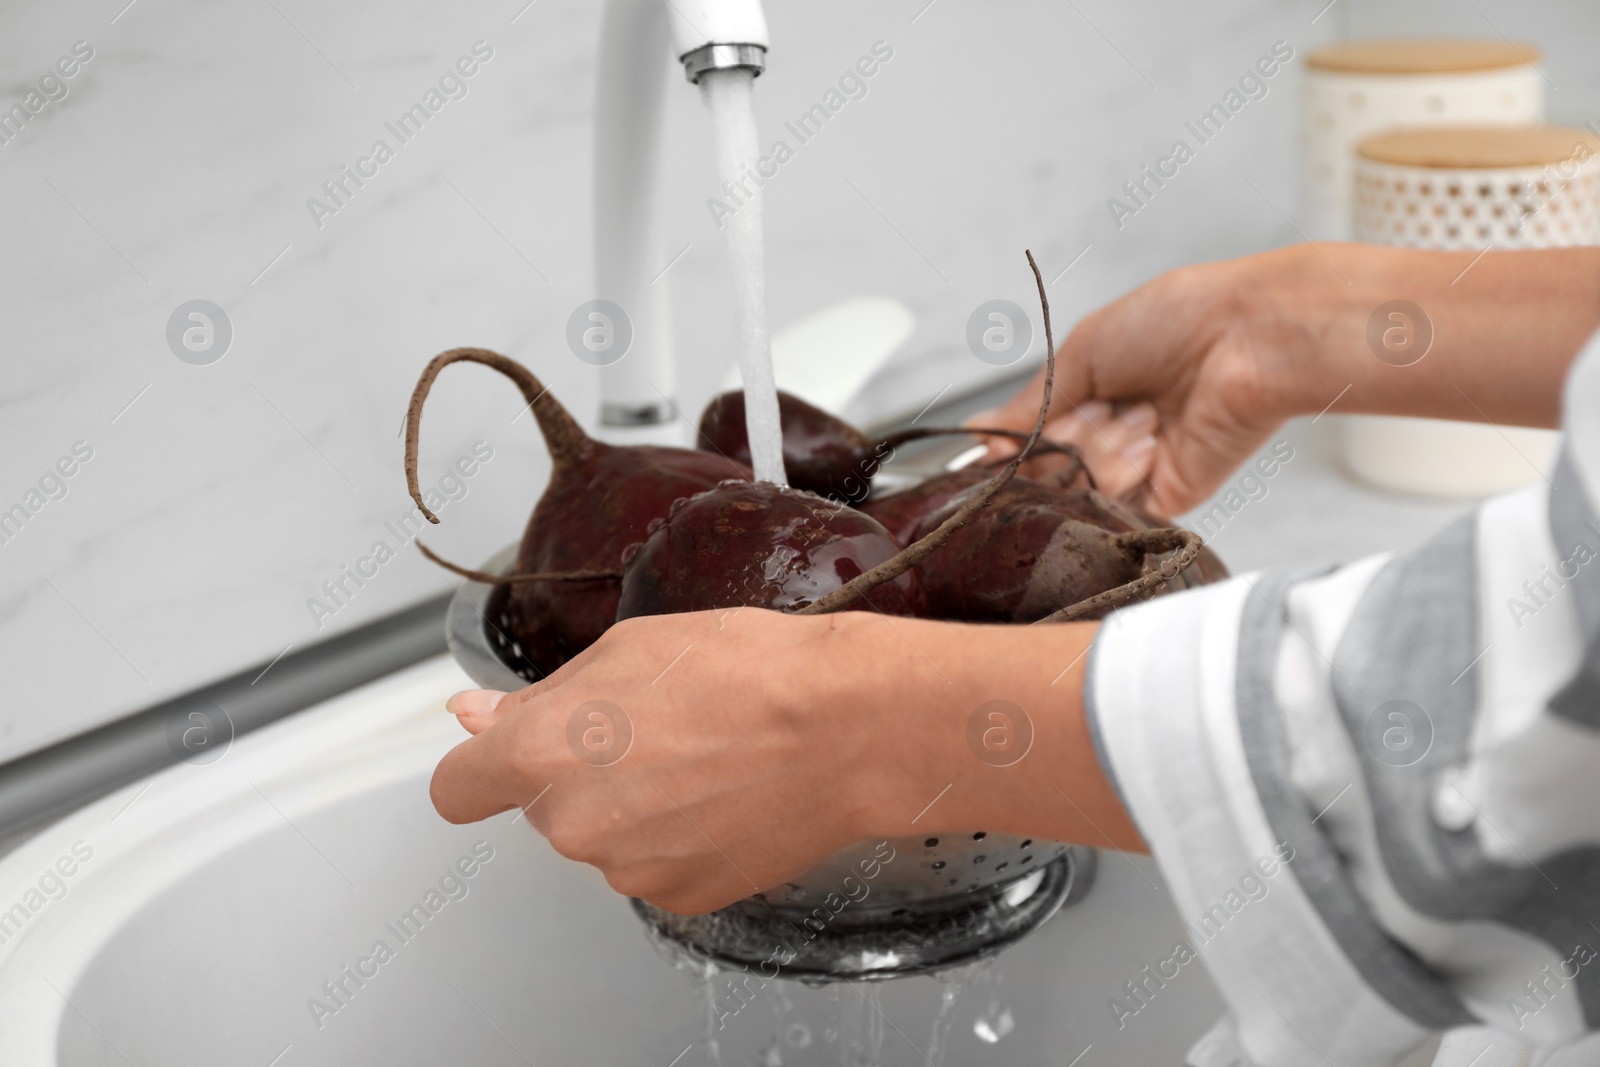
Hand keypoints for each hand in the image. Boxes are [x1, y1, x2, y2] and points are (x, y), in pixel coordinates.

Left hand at [430, 608, 1139, 914]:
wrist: (848, 729)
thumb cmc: (749, 670)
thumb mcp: (628, 648)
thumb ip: (542, 696)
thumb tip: (479, 717)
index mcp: (543, 753)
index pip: (457, 789)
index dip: (480, 766)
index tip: (502, 752)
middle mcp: (572, 825)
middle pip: (543, 806)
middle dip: (579, 770)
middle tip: (653, 724)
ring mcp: (627, 871)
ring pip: (603, 836)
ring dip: (632, 804)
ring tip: (704, 754)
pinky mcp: (680, 898)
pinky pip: (654, 864)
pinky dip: (677, 836)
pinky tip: (724, 794)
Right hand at [972, 245, 1328, 514]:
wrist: (1247, 340)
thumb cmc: (1176, 322)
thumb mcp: (1082, 350)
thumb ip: (1028, 403)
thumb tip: (978, 433)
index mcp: (1090, 393)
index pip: (1027, 438)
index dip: (1011, 443)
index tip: (997, 443)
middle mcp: (1108, 433)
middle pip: (1044, 468)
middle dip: (1058, 439)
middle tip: (1092, 408)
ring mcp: (1135, 468)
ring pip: (1075, 486)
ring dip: (1097, 448)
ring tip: (1140, 414)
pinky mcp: (1164, 498)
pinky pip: (1112, 504)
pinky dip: (1122, 471)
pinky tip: (1151, 441)